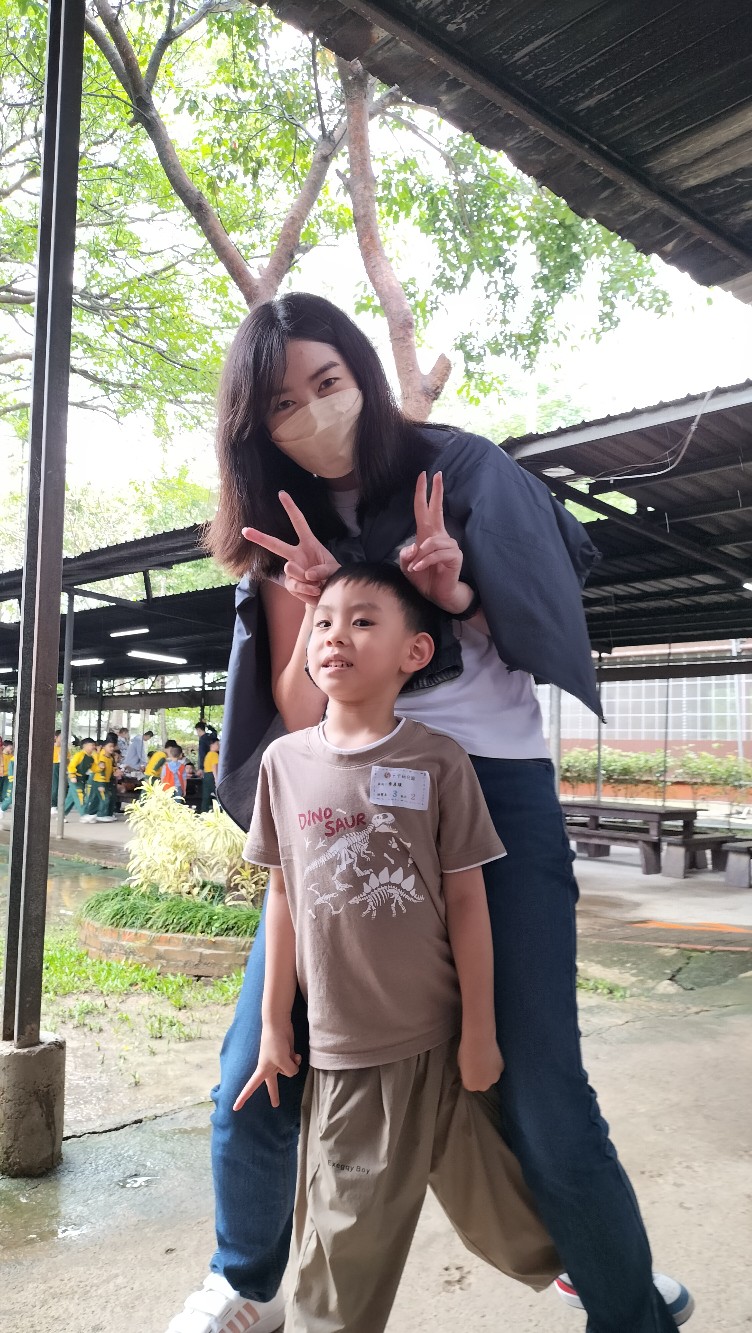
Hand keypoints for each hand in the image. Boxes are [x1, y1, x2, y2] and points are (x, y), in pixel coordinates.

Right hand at [232, 1022, 301, 1110]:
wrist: (278, 1025)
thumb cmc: (275, 1044)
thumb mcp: (283, 1062)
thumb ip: (290, 1071)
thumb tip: (295, 1069)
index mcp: (262, 1071)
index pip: (250, 1088)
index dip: (243, 1098)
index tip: (235, 1108)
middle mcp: (269, 1068)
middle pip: (272, 1085)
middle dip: (274, 1094)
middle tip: (275, 1104)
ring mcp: (278, 1062)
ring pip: (289, 1071)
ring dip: (291, 1064)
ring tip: (288, 1054)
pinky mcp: (286, 1056)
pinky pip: (294, 1063)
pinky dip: (295, 1059)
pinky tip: (295, 1053)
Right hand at [242, 491, 339, 604]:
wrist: (330, 594)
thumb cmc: (333, 577)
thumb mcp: (334, 570)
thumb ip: (324, 569)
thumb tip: (307, 574)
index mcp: (309, 544)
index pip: (299, 523)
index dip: (290, 508)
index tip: (281, 494)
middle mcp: (297, 554)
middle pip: (276, 544)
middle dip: (260, 537)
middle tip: (245, 530)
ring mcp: (292, 570)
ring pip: (290, 569)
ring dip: (306, 578)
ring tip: (318, 584)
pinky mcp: (290, 584)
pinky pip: (294, 585)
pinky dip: (306, 590)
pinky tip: (315, 591)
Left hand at [399, 472, 471, 614]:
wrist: (437, 595)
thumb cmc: (424, 578)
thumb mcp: (407, 565)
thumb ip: (406, 554)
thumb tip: (415, 547)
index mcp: (427, 535)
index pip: (425, 510)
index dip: (423, 493)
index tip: (424, 476)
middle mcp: (440, 536)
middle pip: (437, 510)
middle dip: (436, 492)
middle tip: (437, 475)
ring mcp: (449, 545)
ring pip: (431, 542)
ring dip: (419, 556)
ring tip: (414, 568)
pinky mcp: (454, 556)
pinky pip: (436, 554)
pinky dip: (425, 562)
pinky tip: (418, 569)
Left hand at [457, 1032, 504, 1091]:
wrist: (479, 1041)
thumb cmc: (466, 1051)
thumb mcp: (461, 1064)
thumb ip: (467, 1073)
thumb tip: (471, 1072)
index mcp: (470, 1086)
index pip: (470, 1083)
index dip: (470, 1075)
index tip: (470, 1066)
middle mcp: (483, 1086)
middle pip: (482, 1083)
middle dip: (480, 1076)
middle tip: (478, 1063)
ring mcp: (494, 1079)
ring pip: (490, 1077)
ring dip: (488, 1071)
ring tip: (484, 1058)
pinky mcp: (501, 1070)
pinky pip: (497, 1069)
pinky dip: (494, 1064)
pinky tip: (490, 1055)